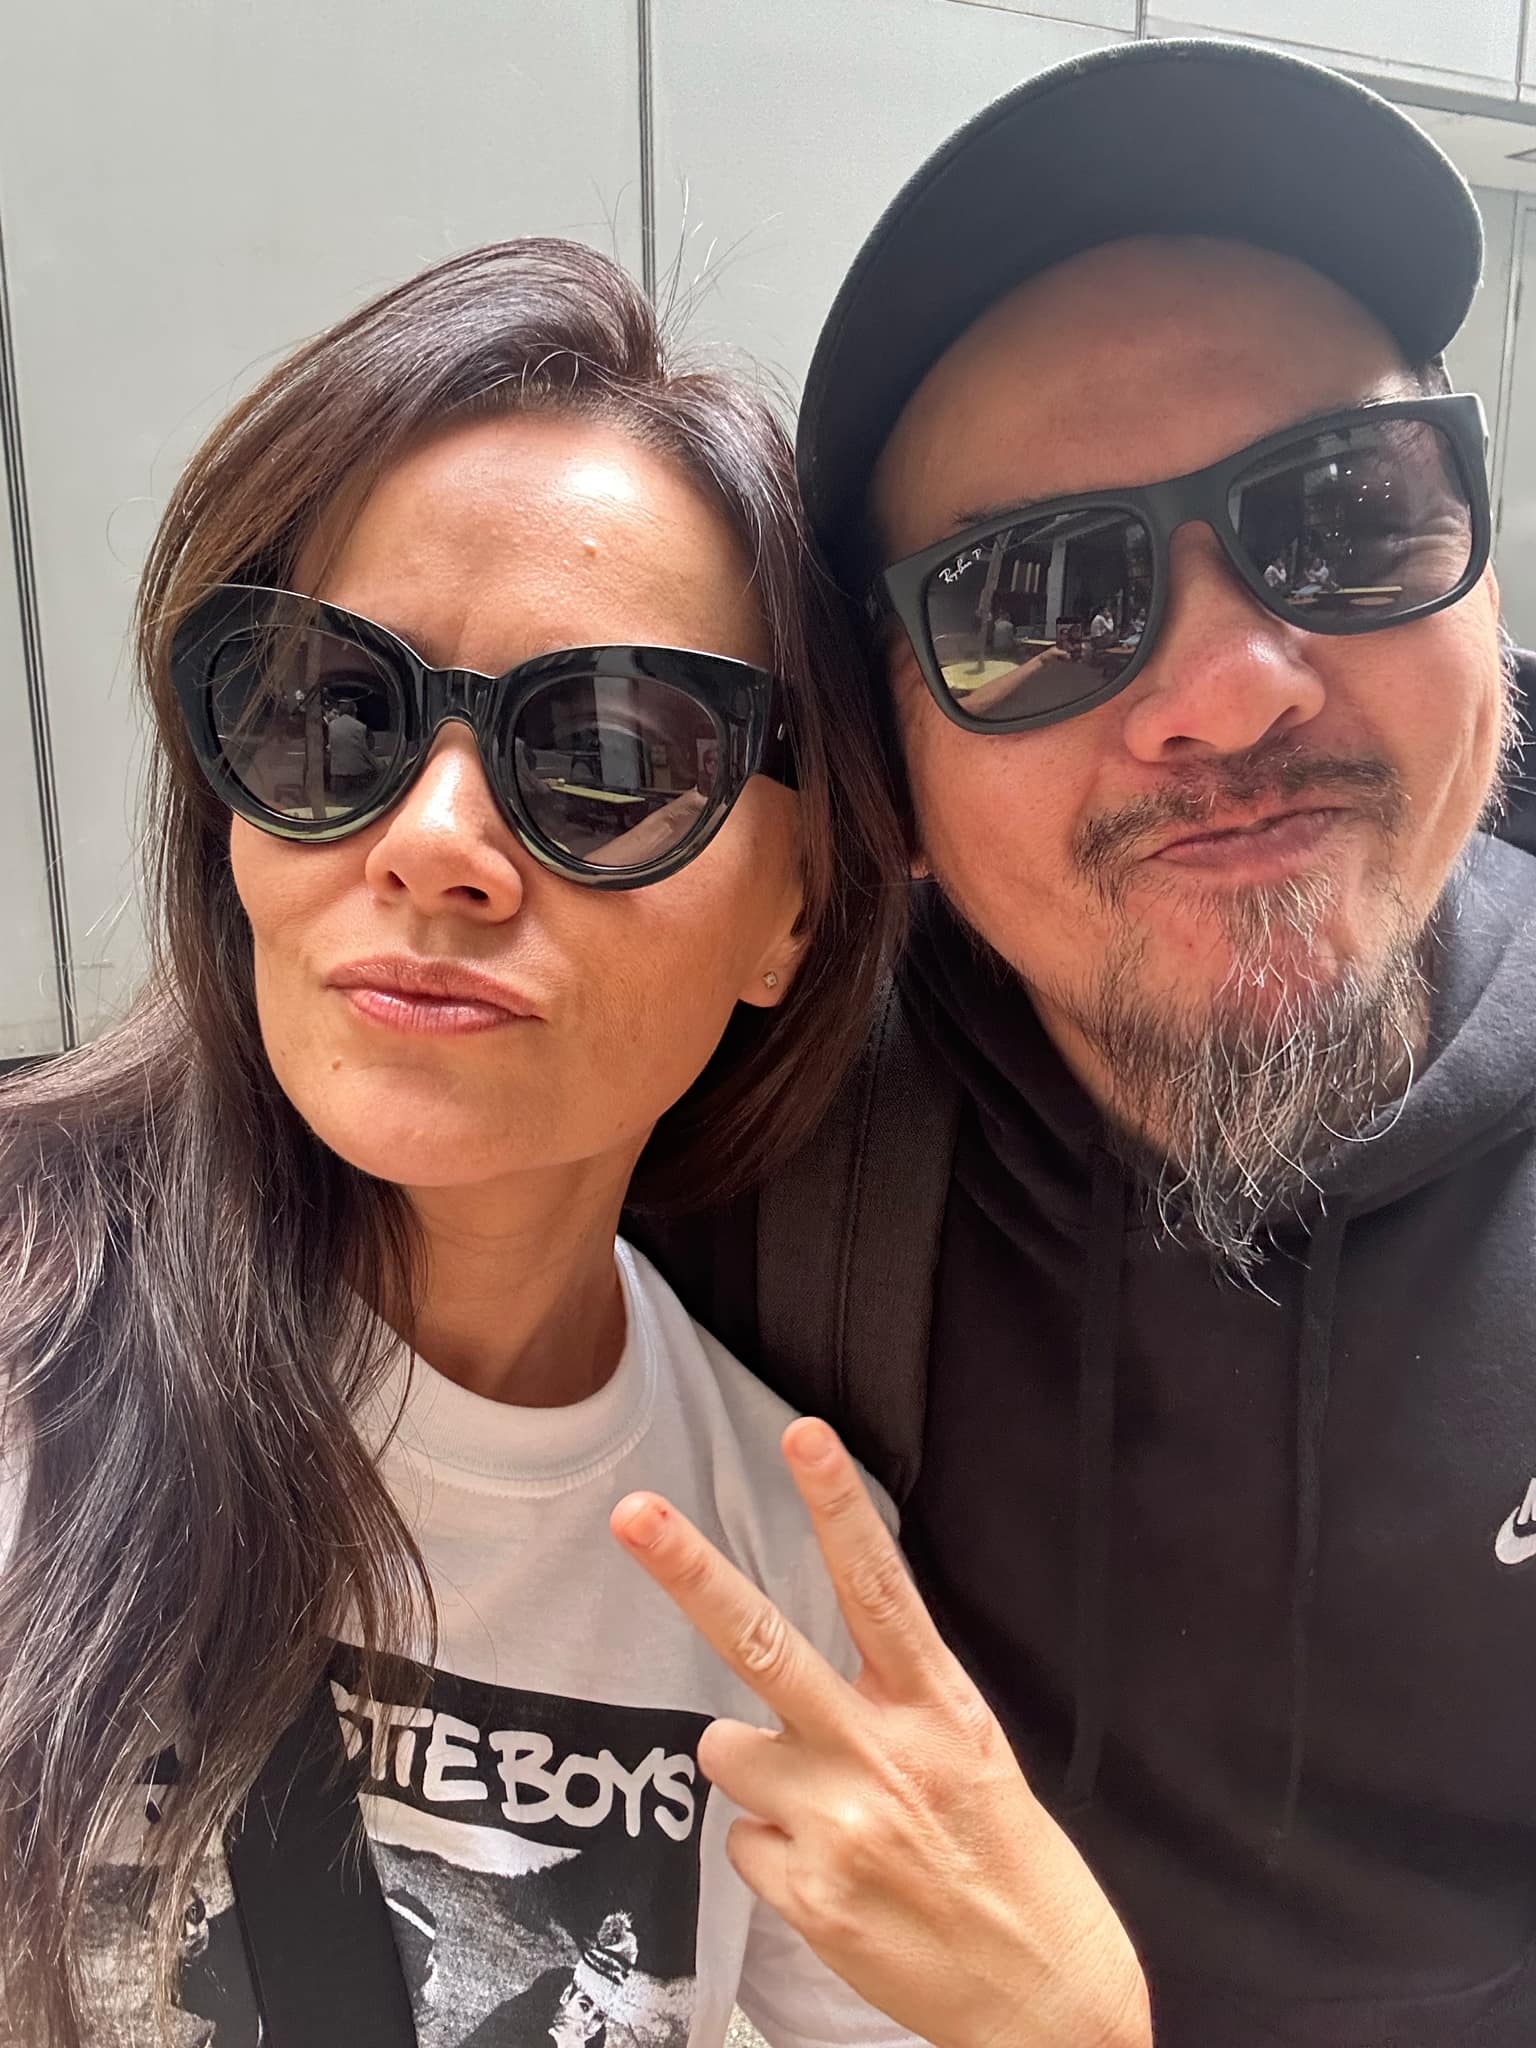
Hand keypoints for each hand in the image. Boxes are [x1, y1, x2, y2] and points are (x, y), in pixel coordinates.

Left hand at [611, 1419, 1149, 2047]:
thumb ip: (891, 1698)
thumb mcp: (973, 1750)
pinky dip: (775, 1852)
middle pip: (765, 1644)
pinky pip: (742, 1839)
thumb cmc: (1009, 1862)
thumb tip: (789, 1676)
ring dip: (761, 1773)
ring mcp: (840, 1825)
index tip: (803, 1435)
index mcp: (937, 1706)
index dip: (837, 1506)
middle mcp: (883, 1753)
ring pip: (730, 1750)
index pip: (878, 1586)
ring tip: (834, 1816)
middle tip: (634, 1515)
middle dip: (691, 1573)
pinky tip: (836, 1876)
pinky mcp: (809, 1895)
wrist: (1045, 2000)